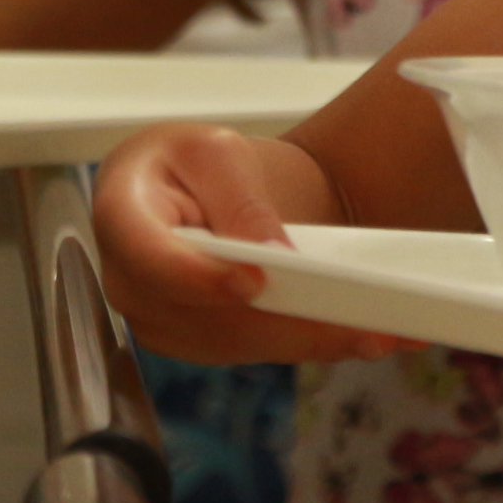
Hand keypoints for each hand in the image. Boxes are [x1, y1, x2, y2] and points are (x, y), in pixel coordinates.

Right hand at [93, 121, 402, 364]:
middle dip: (285, 323)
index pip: (151, 257)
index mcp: (122, 214)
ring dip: (309, 342)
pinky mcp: (196, 339)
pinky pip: (253, 350)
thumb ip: (237, 198)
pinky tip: (361, 337)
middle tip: (356, 323)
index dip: (199, 278)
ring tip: (380, 331)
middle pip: (204, 316)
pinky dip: (307, 344)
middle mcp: (130, 280)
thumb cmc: (197, 161)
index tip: (254, 282)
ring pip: (236, 343)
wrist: (200, 189)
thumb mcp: (218, 152)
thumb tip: (266, 252)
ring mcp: (160, 318)